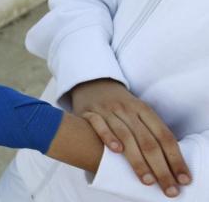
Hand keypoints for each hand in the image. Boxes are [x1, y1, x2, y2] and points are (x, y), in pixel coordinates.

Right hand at [71, 79, 190, 196]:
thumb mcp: (137, 110)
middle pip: (147, 140)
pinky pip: (99, 124)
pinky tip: (115, 150)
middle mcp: (127, 109)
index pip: (164, 136)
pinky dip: (108, 136)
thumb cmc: (118, 105)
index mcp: (143, 109)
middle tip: (167, 186)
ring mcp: (108, 110)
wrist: (91, 84)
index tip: (182, 178)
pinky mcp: (89, 112)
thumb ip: (150, 130)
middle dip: (160, 167)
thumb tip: (168, 160)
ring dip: (137, 159)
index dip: (175, 158)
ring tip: (146, 179)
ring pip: (126, 135)